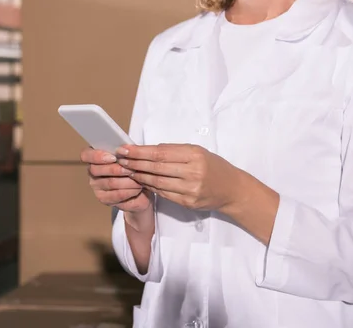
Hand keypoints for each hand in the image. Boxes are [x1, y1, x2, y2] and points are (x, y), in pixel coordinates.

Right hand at [80, 147, 151, 212]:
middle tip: (131, 170)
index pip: (86, 155)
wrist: (143, 187)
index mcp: (95, 156)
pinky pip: (116, 195)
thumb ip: (125, 148)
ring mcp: (96, 186)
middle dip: (117, 170)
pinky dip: (129, 191)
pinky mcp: (104, 199)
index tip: (113, 157)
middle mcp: (92, 171)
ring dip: (127, 181)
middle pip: (96, 170)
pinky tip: (137, 188)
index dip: (97, 156)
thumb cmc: (134, 166)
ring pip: (110, 183)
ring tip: (139, 179)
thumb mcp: (131, 154)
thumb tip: (126, 145)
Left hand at [116, 143, 244, 211]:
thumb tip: (148, 150)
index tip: (125, 149)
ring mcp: (190, 189)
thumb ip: (174, 151)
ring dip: (139, 176)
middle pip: (156, 168)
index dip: (140, 152)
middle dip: (135, 163)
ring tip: (127, 170)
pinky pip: (163, 194)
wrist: (231, 189)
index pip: (160, 153)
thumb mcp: (197, 151)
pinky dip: (150, 187)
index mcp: (195, 155)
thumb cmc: (212, 166)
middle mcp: (193, 172)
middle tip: (120, 160)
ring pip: (157, 182)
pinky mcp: (188, 203)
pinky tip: (141, 181)